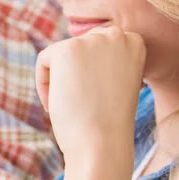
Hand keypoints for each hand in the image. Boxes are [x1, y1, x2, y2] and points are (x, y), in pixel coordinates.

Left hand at [35, 28, 145, 169]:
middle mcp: (117, 35)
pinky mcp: (67, 49)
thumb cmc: (108, 121)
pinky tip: (55, 103)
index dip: (92, 74)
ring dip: (61, 79)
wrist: (102, 144)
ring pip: (62, 55)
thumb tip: (82, 52)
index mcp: (135, 42)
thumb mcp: (116, 82)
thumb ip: (104, 61)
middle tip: (83, 103)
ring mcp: (92, 40)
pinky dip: (44, 83)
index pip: (99, 47)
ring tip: (73, 104)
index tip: (98, 98)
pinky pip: (44, 60)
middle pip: (80, 47)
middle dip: (76, 74)